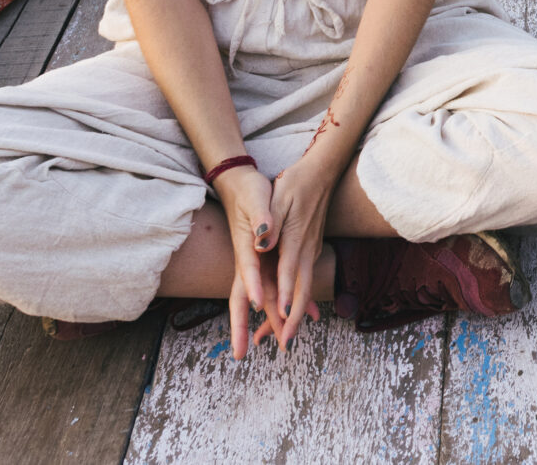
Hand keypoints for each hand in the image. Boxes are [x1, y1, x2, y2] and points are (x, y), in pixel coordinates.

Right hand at [215, 164, 284, 359]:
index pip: (248, 272)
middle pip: (247, 296)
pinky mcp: (265, 262)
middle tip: (241, 354)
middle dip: (243, 326)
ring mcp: (256, 263)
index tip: (259, 307)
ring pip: (263, 297)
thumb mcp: (257, 198)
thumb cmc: (249, 190)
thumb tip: (262, 237)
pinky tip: (296, 317)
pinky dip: (284, 303)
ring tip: (278, 343)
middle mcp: (249, 260)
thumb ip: (261, 218)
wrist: (240, 183)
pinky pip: (274, 288)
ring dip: (269, 320)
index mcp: (246, 247)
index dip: (254, 288)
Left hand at [266, 146, 340, 349]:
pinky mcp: (311, 249)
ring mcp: (311, 251)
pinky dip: (300, 300)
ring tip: (285, 338)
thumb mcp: (280, 198)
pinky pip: (306, 281)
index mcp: (296, 238)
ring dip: (296, 315)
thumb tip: (261, 245)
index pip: (290, 272)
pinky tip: (296, 313)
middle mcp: (307, 249)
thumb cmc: (296, 183)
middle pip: (303, 289)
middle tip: (286, 343)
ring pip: (306, 289)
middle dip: (294, 318)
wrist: (321, 171)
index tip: (281, 316)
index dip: (286, 294)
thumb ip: (271, 223)